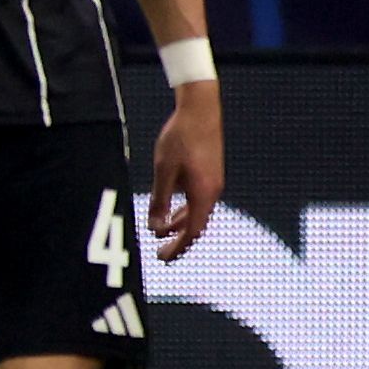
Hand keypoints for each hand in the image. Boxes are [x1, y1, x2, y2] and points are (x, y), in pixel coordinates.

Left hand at [148, 77, 223, 259]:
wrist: (201, 110)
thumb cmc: (180, 138)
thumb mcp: (163, 170)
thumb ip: (160, 199)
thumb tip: (155, 227)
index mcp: (203, 194)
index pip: (192, 231)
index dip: (178, 247)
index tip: (163, 258)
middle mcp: (212, 192)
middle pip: (196, 226)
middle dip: (179, 241)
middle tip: (162, 254)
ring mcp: (213, 183)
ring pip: (197, 213)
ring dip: (180, 225)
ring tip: (163, 234)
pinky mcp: (210, 175)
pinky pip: (197, 201)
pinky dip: (184, 210)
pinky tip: (172, 211)